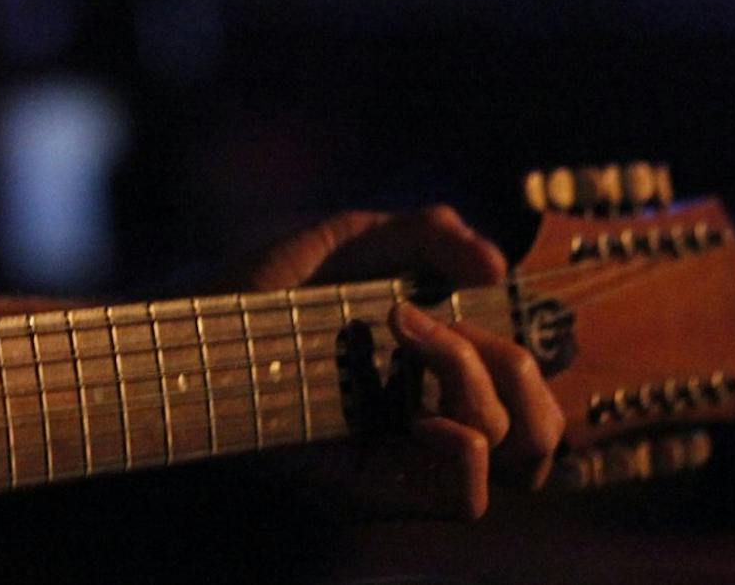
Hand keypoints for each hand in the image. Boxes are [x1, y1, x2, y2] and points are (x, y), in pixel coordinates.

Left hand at [236, 206, 565, 519]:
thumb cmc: (266, 284)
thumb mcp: (352, 240)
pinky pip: (467, 498)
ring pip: (521, 458)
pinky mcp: (376, 493)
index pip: (535, 382)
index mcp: (443, 370)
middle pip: (544, 428)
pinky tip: (420, 410)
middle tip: (439, 318)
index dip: (541, 339)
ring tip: (405, 331)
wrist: (190, 324)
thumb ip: (426, 236)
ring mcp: (410, 463)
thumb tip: (496, 264)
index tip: (485, 288)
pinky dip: (466, 448)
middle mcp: (436, 421)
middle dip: (519, 363)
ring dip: (478, 381)